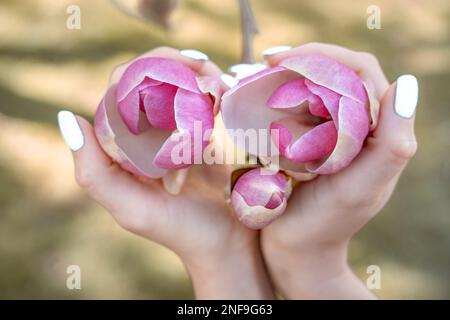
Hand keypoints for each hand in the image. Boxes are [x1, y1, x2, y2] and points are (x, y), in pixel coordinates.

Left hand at [58, 47, 272, 298]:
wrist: (227, 245)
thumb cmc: (180, 230)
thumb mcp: (131, 208)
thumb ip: (94, 173)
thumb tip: (68, 118)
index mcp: (126, 146)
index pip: (121, 91)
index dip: (139, 70)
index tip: (167, 67)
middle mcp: (152, 134)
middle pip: (156, 80)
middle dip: (176, 65)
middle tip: (201, 67)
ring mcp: (183, 132)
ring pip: (185, 84)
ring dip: (201, 73)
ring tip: (217, 81)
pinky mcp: (212, 136)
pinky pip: (212, 101)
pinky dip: (219, 88)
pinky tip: (227, 91)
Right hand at [260, 43, 417, 298]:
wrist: (297, 251)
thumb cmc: (327, 224)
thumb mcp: (362, 189)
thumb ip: (391, 145)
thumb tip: (406, 85)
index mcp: (377, 130)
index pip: (360, 73)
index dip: (325, 55)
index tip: (284, 60)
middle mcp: (357, 127)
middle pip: (335, 73)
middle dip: (302, 60)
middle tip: (265, 63)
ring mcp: (331, 133)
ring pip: (313, 87)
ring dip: (287, 75)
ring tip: (258, 74)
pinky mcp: (308, 143)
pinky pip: (296, 108)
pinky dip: (278, 97)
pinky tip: (257, 97)